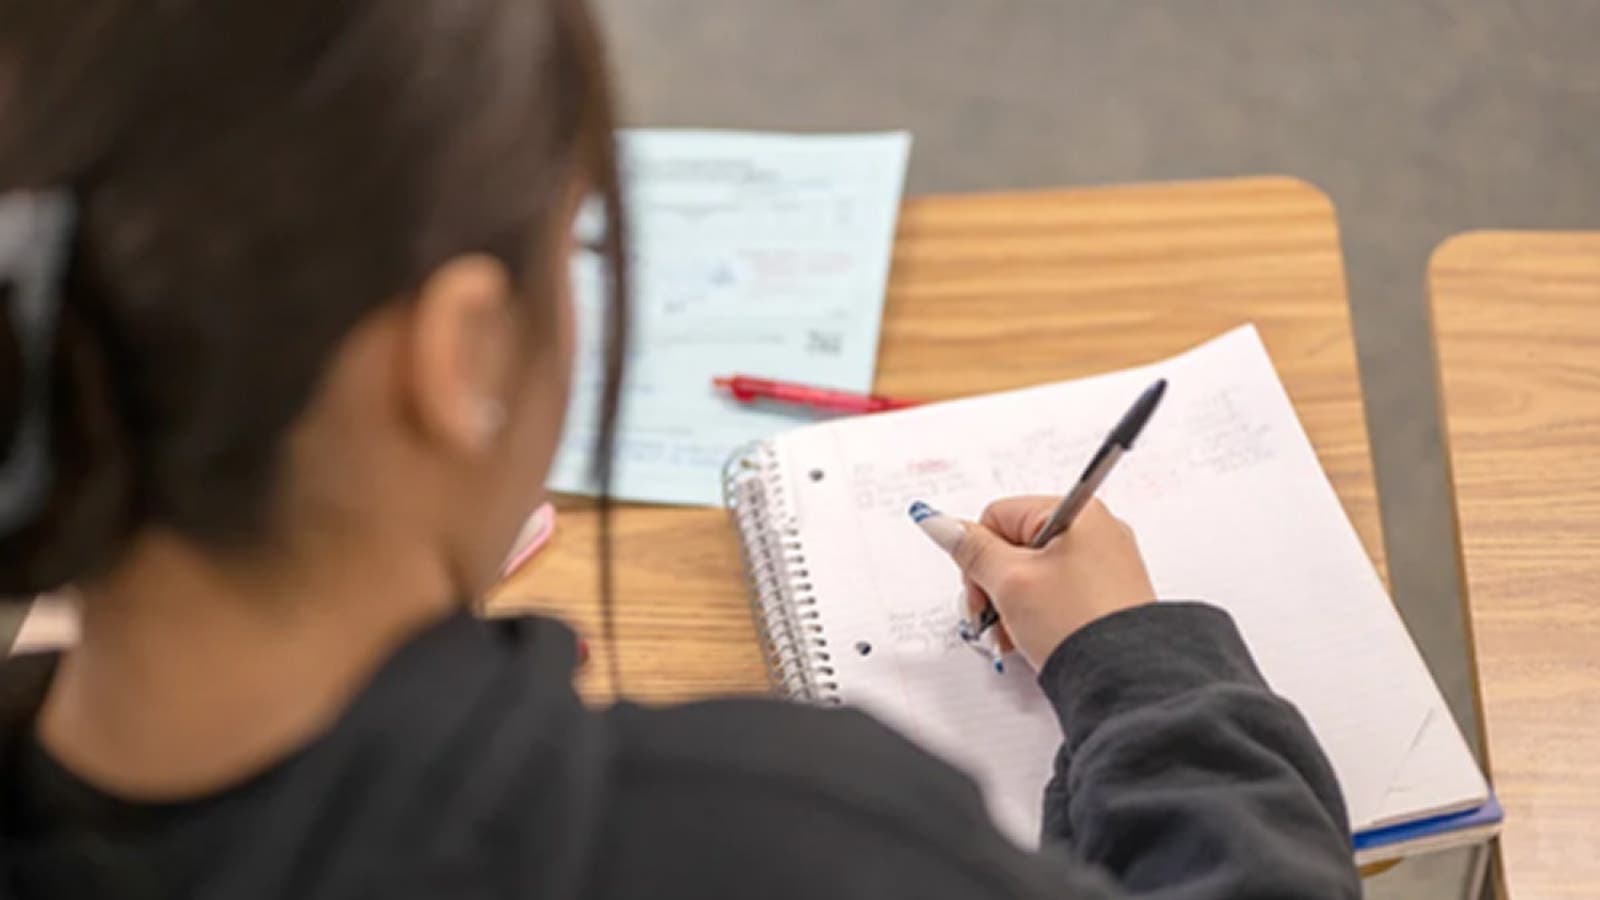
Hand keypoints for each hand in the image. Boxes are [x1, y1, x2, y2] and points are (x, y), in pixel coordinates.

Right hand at [934, 497, 1155, 669]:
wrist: (1125, 680)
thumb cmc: (1079, 626)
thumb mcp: (1010, 582)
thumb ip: (971, 549)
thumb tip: (940, 523)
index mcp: (1076, 512)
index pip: (998, 516)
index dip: (979, 556)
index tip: (981, 589)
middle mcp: (1095, 531)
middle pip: (1015, 546)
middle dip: (995, 585)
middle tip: (995, 614)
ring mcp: (1103, 564)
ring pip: (1034, 574)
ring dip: (1013, 604)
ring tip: (1017, 633)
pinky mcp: (1107, 595)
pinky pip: (1057, 593)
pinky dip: (1039, 614)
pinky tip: (1035, 638)